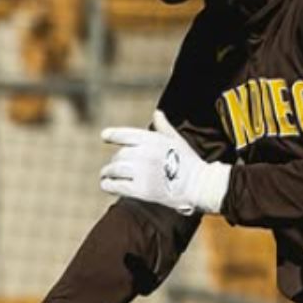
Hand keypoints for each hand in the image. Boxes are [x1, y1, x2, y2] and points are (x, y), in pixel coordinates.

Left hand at [100, 110, 230, 214]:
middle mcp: (144, 154)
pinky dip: (108, 185)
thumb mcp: (176, 139)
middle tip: (113, 166)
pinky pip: (117, 185)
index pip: (124, 134)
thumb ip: (163, 126)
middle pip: (119, 155)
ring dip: (107, 172)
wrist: (198, 185)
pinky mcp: (141, 190)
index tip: (104, 136)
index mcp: (151, 139)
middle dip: (115, 160)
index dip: (112, 135)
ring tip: (105, 175)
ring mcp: (142, 172)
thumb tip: (157, 113)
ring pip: (115, 169)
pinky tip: (106, 185)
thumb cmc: (188, 161)